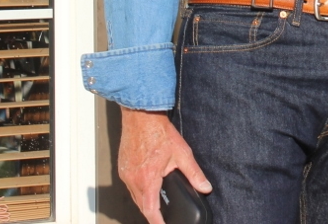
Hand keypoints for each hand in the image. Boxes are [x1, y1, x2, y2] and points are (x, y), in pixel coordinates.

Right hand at [118, 108, 210, 223]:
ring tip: (156, 203)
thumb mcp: (182, 153)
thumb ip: (194, 173)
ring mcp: (125, 173)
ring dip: (145, 201)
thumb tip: (205, 187)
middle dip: (152, 213)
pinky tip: (147, 185)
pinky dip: (138, 190)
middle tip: (162, 217)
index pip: (150, 210)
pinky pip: (129, 185)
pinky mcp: (122, 167)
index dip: (157, 222)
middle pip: (141, 205)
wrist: (141, 115)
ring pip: (134, 196)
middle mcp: (133, 178)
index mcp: (148, 178)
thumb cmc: (158, 131)